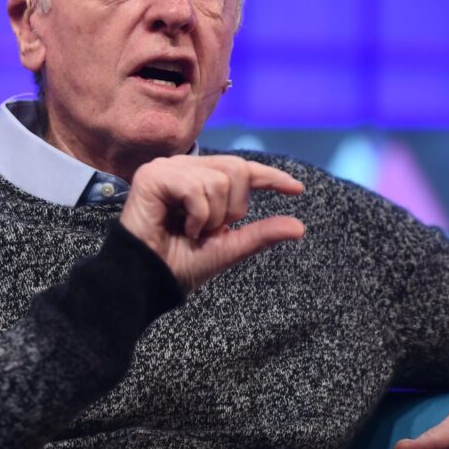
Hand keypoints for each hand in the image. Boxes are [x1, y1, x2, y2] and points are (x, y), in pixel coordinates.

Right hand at [120, 155, 304, 291]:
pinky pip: (196, 188)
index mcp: (202, 180)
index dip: (270, 177)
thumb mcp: (229, 247)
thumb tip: (300, 227)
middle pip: (237, 169)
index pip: (243, 169)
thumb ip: (261, 234)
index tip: (297, 190)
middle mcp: (186, 168)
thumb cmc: (181, 263)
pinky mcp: (153, 176)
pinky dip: (197, 216)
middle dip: (233, 208)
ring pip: (219, 181)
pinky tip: (180, 228)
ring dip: (211, 217)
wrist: (149, 280)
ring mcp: (168, 169)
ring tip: (190, 231)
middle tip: (210, 230)